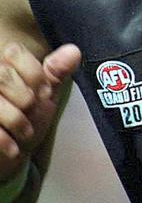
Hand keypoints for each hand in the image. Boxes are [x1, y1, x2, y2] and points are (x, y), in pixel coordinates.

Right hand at [0, 42, 81, 169]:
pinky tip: (13, 149)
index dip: (34, 73)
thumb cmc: (24, 120)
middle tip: (33, 110)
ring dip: (17, 121)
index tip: (44, 92)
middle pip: (3, 76)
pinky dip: (4, 140)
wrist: (5, 151)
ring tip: (26, 133)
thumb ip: (55, 73)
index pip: (15, 52)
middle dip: (26, 98)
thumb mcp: (43, 96)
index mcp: (4, 66)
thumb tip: (74, 51)